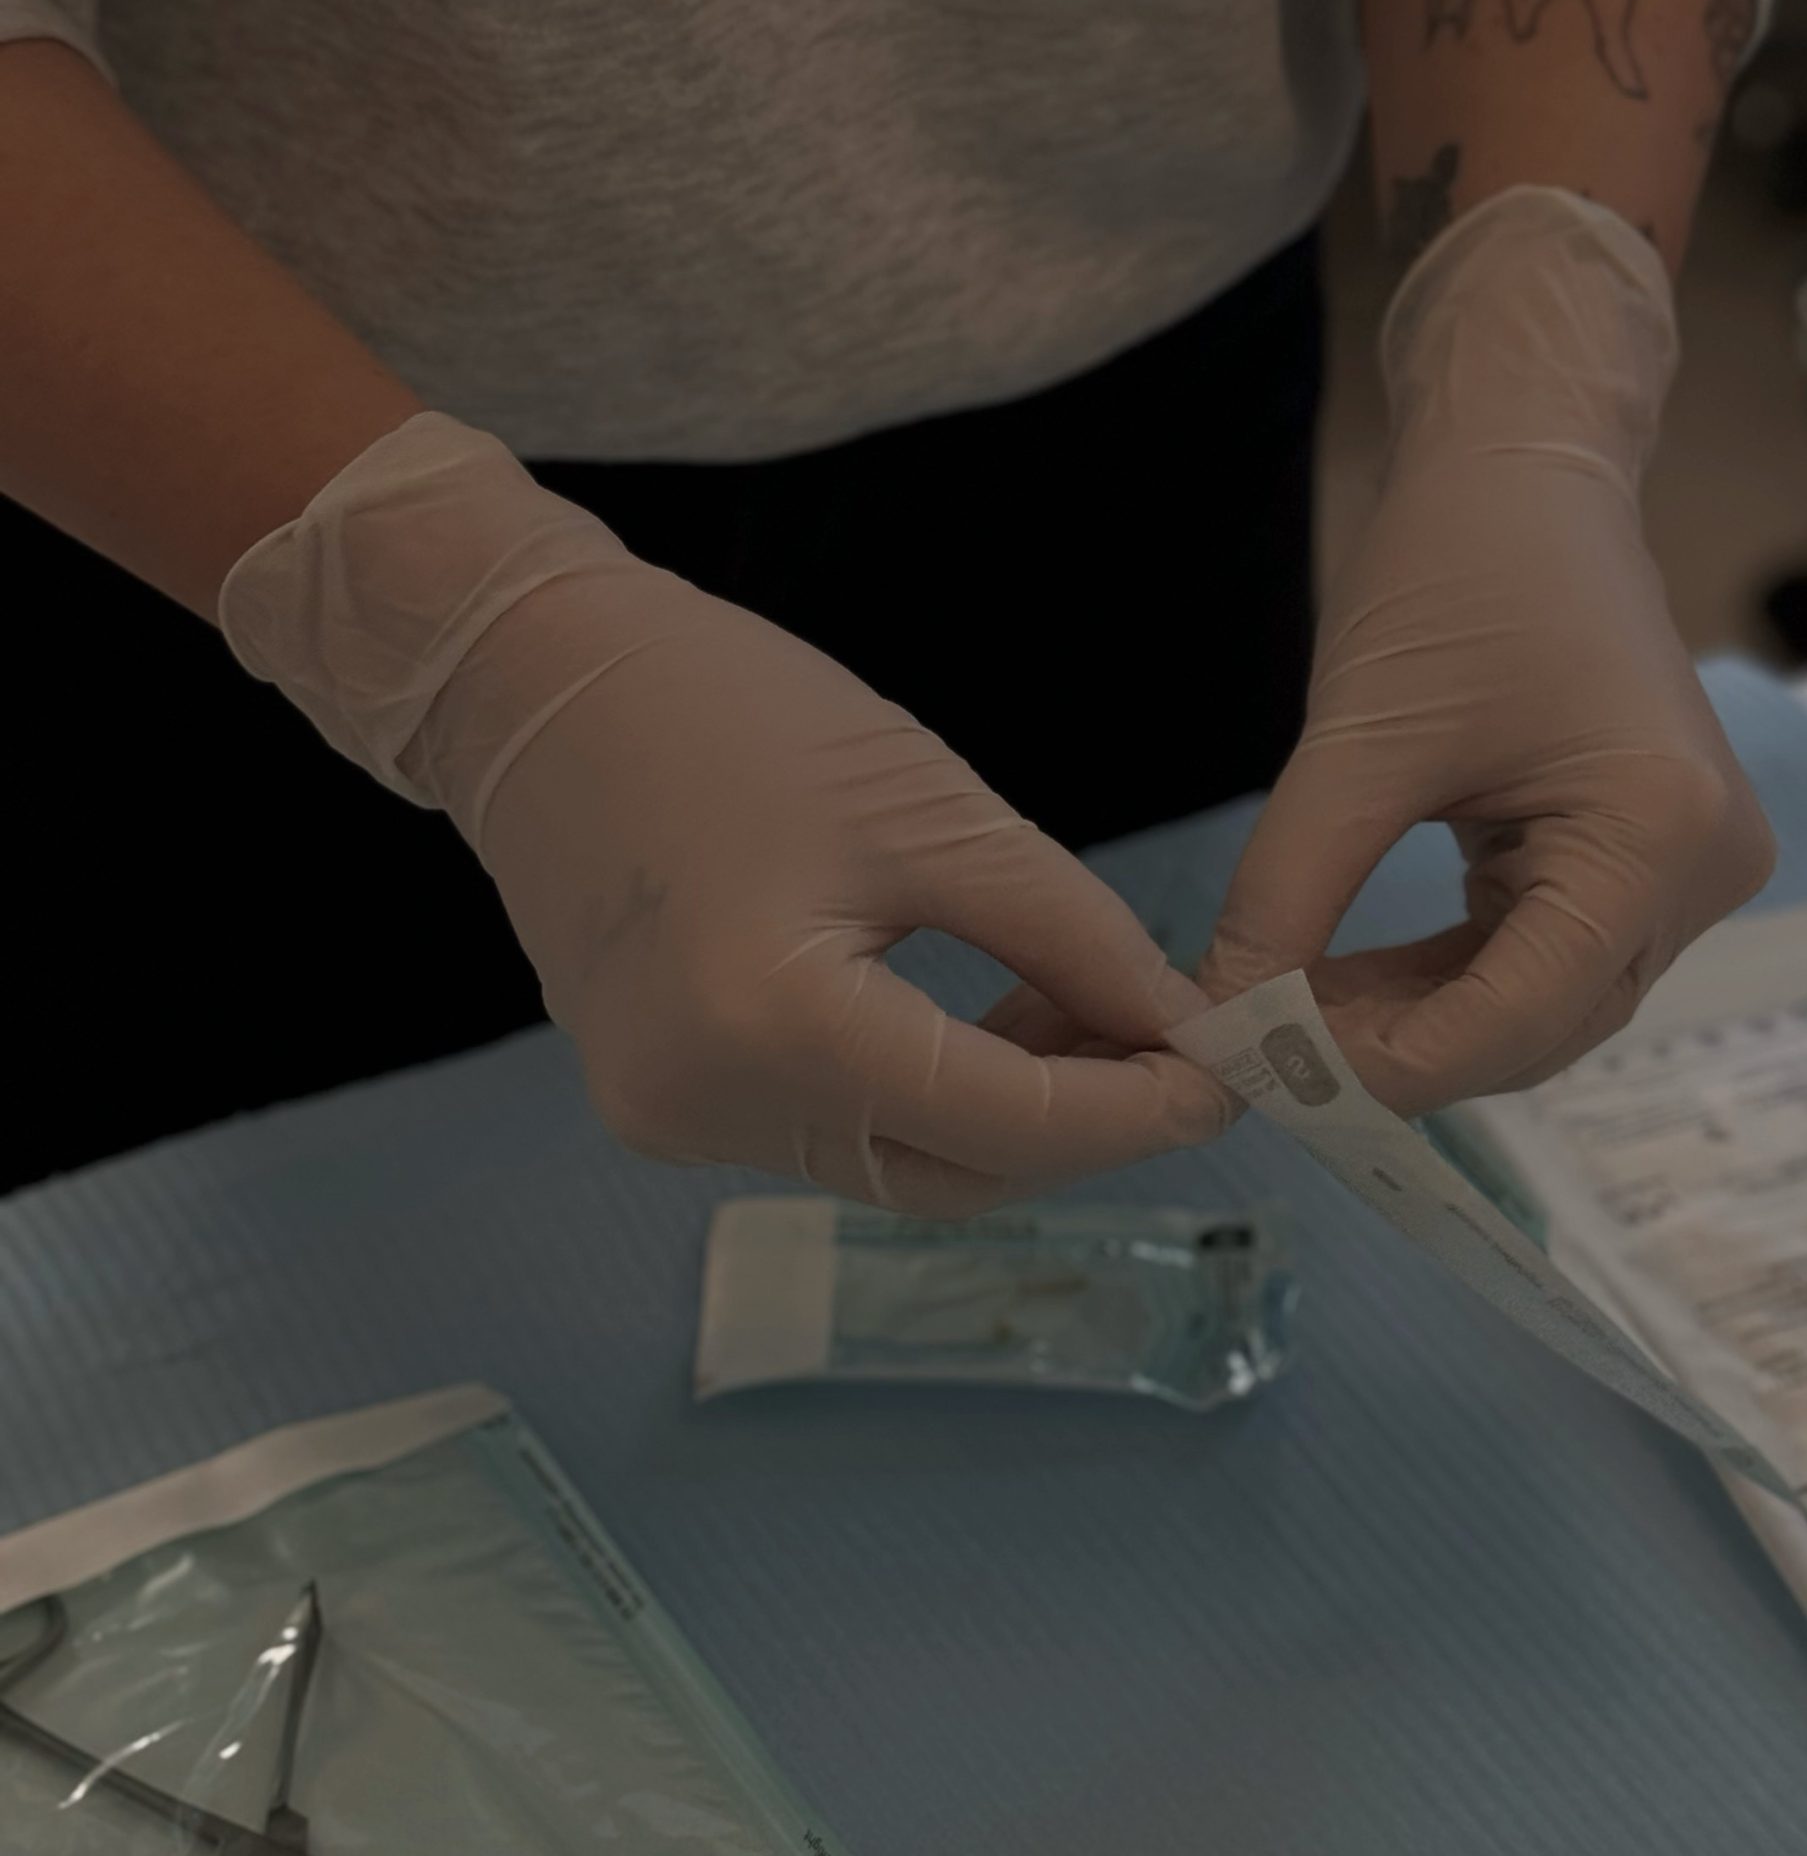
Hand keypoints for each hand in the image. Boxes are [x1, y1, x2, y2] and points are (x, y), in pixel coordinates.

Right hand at [221, 414, 1228, 1212]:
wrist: (528, 682)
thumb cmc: (724, 709)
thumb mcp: (930, 809)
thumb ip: (1070, 933)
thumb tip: (1181, 1025)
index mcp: (770, 1025)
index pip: (1004, 1124)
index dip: (1136, 1111)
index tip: (1230, 1074)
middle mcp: (709, 1108)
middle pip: (957, 1173)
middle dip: (1084, 1125)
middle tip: (1179, 1048)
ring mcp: (672, 1121)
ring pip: (899, 1167)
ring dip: (1010, 1116)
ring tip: (1093, 1020)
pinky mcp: (666, 1103)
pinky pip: (835, 1134)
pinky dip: (927, 1099)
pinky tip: (992, 1027)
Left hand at [1200, 189, 1772, 1112]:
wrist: (1527, 469)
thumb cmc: (1458, 567)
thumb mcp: (1356, 740)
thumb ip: (1290, 891)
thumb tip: (1226, 1019)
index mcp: (1658, 833)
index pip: (1521, 1017)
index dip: (1390, 1064)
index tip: (1266, 1069)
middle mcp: (1703, 872)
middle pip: (1540, 1030)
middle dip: (1400, 1051)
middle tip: (1263, 1046)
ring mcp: (1687, 873)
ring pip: (1539, 1008)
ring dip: (1418, 1022)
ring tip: (1289, 1009)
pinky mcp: (1649, 863)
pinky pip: (1544, 960)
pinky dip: (1447, 980)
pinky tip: (1347, 979)